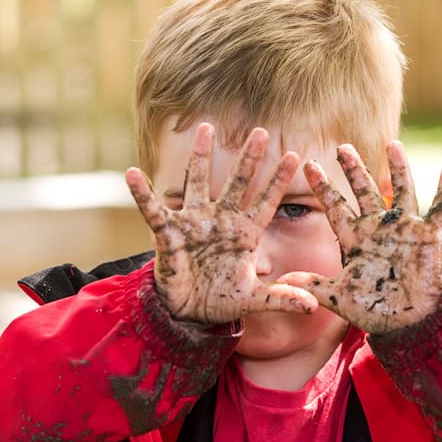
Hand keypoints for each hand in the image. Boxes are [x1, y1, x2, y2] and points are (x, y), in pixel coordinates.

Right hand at [126, 124, 317, 323]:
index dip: (279, 181)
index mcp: (245, 233)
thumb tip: (311, 305)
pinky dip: (142, 194)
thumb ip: (281, 297)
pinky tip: (131, 173)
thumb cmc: (223, 299)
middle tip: (261, 132)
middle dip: (249, 159)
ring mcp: (194, 223)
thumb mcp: (253, 299)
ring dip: (201, 157)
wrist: (191, 314)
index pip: (266, 202)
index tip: (296, 156)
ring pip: (198, 183)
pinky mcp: (169, 234)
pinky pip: (153, 210)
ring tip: (206, 128)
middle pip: (237, 183)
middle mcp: (221, 221)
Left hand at [279, 141, 441, 333]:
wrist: (405, 324)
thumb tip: (281, 280)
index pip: (335, 206)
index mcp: (354, 238)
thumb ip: (313, 285)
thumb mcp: (338, 297)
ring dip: (399, 168)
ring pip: (402, 191)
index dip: (323, 186)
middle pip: (364, 191)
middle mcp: (377, 227)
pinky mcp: (429, 237)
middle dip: (354, 169)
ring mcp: (404, 229)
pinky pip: (440, 210)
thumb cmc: (372, 309)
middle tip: (342, 147)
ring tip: (394, 144)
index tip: (308, 164)